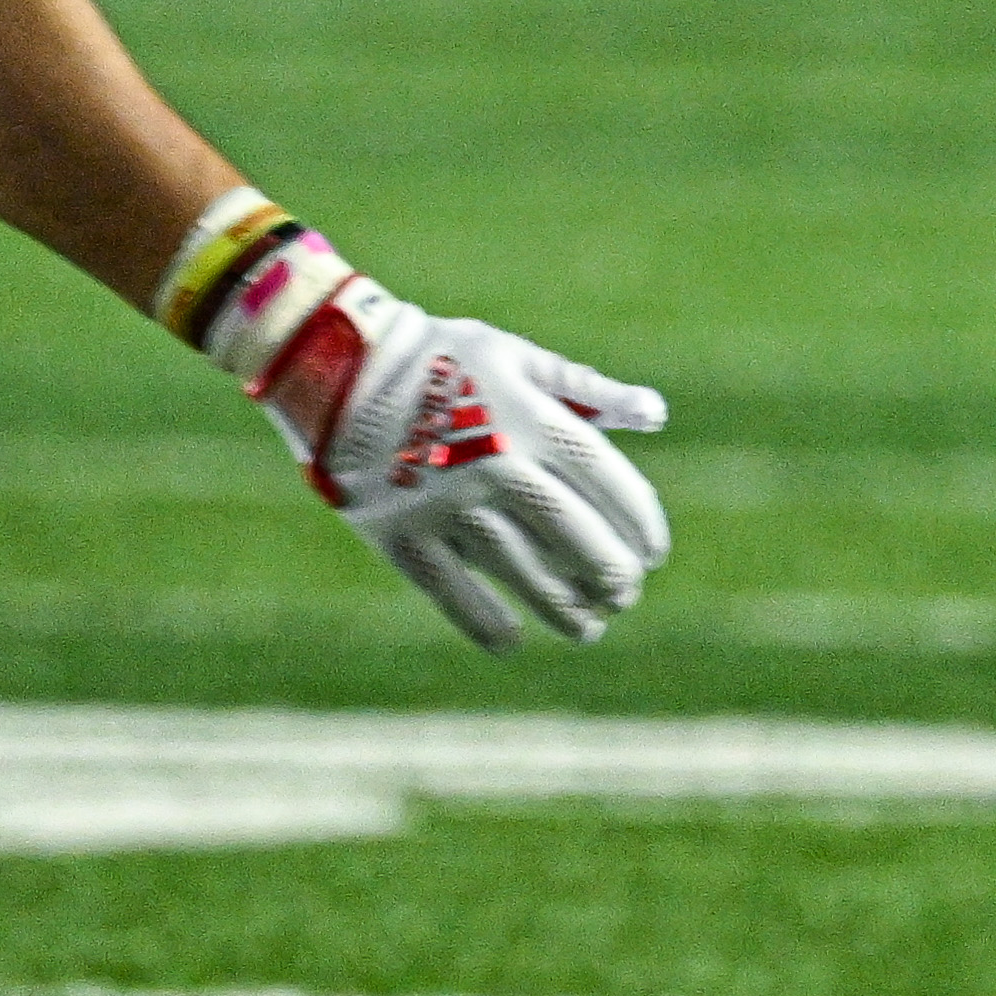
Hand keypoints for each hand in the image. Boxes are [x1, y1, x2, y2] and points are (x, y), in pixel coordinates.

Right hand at [239, 267, 671, 649]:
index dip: (639, 520)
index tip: (655, 553)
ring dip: (562, 607)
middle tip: (627, 594)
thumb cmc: (441, 358)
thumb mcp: (517, 357)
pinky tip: (511, 639)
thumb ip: (588, 391)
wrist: (338, 366)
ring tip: (589, 627)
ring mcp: (447, 503)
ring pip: (520, 570)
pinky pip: (451, 591)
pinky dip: (484, 620)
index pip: (605, 477)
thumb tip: (656, 414)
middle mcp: (496, 464)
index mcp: (531, 417)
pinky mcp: (401, 533)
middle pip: (572, 532)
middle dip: (609, 572)